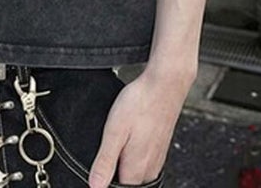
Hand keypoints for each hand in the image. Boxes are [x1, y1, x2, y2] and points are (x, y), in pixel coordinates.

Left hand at [88, 68, 188, 186]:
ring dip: (125, 168)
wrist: (165, 84)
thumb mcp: (114, 131)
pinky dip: (134, 159)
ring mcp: (158, 158)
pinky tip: (128, 143)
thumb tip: (95, 187)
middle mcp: (150, 168)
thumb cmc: (140, 103)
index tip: (100, 169)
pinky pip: (145, 163)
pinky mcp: (160, 147)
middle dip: (115, 177)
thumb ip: (105, 162)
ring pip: (138, 175)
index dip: (105, 183)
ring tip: (115, 147)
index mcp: (136, 169)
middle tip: (105, 157)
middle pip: (129, 185)